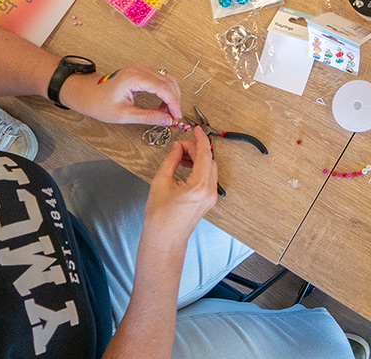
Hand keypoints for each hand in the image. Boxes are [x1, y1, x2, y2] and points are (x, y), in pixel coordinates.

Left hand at [58, 64, 181, 125]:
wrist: (84, 93)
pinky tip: (162, 104)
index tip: (176, 116)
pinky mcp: (140, 72)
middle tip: (174, 116)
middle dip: (175, 100)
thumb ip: (148, 117)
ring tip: (168, 112)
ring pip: (167, 79)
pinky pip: (161, 79)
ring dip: (171, 95)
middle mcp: (139, 69)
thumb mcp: (123, 115)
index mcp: (134, 78)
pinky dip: (165, 91)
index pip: (164, 88)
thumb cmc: (97, 102)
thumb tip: (167, 120)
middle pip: (169, 82)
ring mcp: (140, 69)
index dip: (174, 103)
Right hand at [142, 127, 217, 249]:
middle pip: (209, 160)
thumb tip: (177, 147)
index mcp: (199, 186)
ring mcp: (211, 197)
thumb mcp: (160, 183)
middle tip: (180, 146)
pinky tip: (186, 166)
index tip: (196, 130)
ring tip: (181, 156)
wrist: (164, 240)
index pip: (205, 154)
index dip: (200, 139)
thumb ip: (171, 161)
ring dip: (198, 158)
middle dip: (196, 149)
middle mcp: (209, 191)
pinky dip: (199, 168)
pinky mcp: (208, 200)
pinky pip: (208, 178)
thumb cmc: (160, 218)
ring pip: (210, 168)